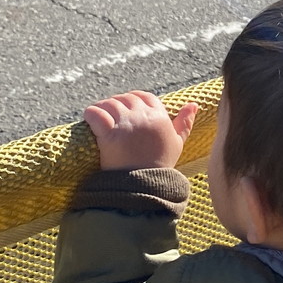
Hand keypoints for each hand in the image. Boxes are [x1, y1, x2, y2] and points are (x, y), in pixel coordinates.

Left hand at [82, 92, 197, 171]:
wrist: (144, 186)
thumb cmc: (160, 165)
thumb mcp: (177, 143)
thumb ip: (185, 122)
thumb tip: (194, 103)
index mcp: (160, 117)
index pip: (144, 96)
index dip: (133, 99)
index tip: (127, 109)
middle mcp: (143, 117)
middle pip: (125, 99)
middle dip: (116, 104)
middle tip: (110, 115)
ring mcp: (126, 124)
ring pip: (109, 104)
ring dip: (102, 107)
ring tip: (98, 117)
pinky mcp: (109, 134)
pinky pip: (95, 114)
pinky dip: (90, 113)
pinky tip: (88, 117)